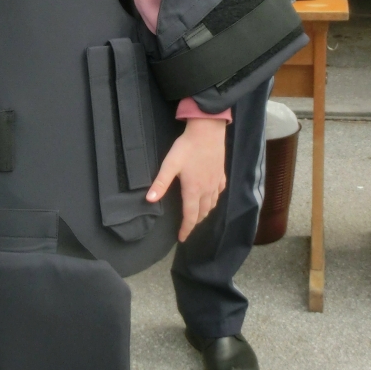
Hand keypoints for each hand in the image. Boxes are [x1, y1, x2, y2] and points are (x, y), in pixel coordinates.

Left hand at [146, 117, 227, 240]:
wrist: (208, 132)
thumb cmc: (187, 147)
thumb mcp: (170, 164)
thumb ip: (160, 183)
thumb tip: (149, 200)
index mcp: (193, 190)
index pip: (190, 216)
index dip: (186, 229)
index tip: (182, 238)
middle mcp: (207, 190)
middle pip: (202, 212)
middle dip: (195, 222)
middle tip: (188, 226)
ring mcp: (216, 182)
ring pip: (212, 204)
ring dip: (204, 212)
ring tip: (198, 215)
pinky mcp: (221, 174)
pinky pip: (219, 192)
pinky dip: (214, 199)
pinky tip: (211, 197)